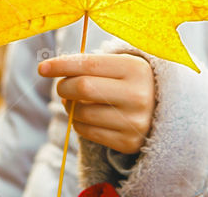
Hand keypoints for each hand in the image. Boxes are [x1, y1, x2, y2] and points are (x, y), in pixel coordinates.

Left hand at [38, 53, 155, 154]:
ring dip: (69, 106)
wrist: (165, 112)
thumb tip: (49, 68)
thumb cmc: (131, 82)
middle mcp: (138, 94)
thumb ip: (91, 64)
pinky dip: (78, 122)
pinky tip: (86, 116)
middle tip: (62, 86)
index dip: (61, 65)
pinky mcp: (129, 142)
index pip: (89, 64)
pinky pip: (87, 131)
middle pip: (82, 88)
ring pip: (81, 112)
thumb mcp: (121, 65)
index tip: (42, 67)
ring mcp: (135, 121)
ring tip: (76, 101)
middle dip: (63, 86)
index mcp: (136, 68)